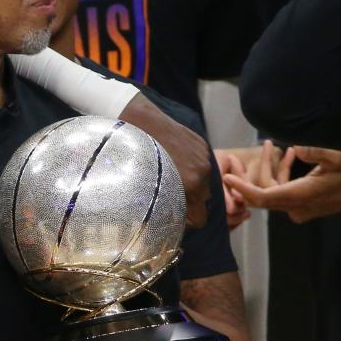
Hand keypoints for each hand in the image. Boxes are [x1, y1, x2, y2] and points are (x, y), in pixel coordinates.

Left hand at [120, 95, 210, 227]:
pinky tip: (175, 159)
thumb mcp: (148, 189)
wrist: (139, 120)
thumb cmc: (136, 157)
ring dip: (191, 182)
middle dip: (189, 200)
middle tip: (170, 194)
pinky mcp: (201, 144)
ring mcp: (203, 156)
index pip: (201, 218)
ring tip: (172, 174)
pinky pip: (201, 165)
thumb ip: (166, 206)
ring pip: (203, 181)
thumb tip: (172, 219)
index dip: (187, 220)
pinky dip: (192, 166)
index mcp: (192, 184)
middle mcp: (202, 172)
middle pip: (203, 199)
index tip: (174, 215)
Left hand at [224, 144, 340, 222]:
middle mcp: (297, 206)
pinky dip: (281, 174)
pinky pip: (282, 191)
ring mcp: (299, 208)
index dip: (243, 189)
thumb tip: (298, 148)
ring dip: (267, 171)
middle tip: (233, 158)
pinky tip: (291, 154)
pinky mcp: (303, 205)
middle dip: (246, 177)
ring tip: (269, 145)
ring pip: (271, 192)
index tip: (226, 178)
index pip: (264, 197)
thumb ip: (320, 152)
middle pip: (261, 196)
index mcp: (302, 196)